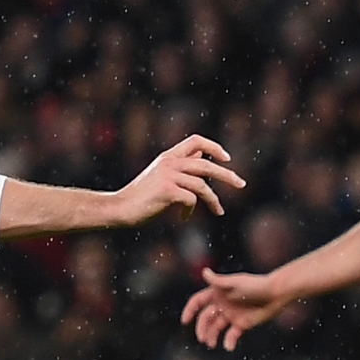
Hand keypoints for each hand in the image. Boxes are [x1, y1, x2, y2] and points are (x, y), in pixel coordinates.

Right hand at [109, 135, 243, 225]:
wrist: (118, 208)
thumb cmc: (140, 196)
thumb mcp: (160, 176)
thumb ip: (180, 166)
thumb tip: (201, 156)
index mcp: (167, 157)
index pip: (196, 141)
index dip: (214, 147)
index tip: (227, 159)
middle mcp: (169, 163)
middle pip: (207, 165)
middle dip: (227, 175)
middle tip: (241, 184)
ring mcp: (167, 176)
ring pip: (202, 185)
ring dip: (213, 200)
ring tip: (219, 211)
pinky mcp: (167, 190)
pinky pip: (191, 199)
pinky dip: (191, 210)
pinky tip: (184, 218)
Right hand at [181, 269, 289, 350]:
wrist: (276, 293)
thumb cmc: (255, 285)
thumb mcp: (235, 283)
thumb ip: (218, 280)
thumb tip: (204, 271)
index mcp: (217, 294)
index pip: (198, 302)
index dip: (190, 310)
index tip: (185, 321)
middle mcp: (222, 305)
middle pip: (205, 318)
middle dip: (202, 328)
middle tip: (202, 339)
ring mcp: (231, 315)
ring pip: (216, 328)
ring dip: (211, 336)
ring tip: (211, 345)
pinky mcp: (242, 324)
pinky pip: (232, 335)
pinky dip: (229, 342)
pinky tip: (229, 347)